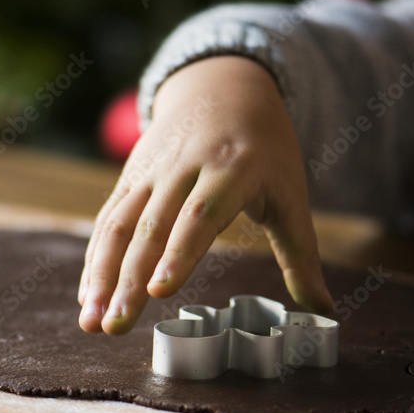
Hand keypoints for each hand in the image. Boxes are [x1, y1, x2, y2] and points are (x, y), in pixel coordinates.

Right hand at [78, 55, 332, 334]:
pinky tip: (88, 299)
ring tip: (91, 322)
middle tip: (115, 326)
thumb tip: (325, 312)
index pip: (200, 214)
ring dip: (100, 276)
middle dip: (128, 280)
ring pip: (119, 226)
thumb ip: (301, 256)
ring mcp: (151, 172)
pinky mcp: (130, 178)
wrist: (222, 86)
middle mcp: (184, 168)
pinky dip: (95, 260)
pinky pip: (108, 221)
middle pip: (151, 227)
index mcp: (232, 168)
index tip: (160, 291)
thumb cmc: (265, 150)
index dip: (179, 252)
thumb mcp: (290, 196)